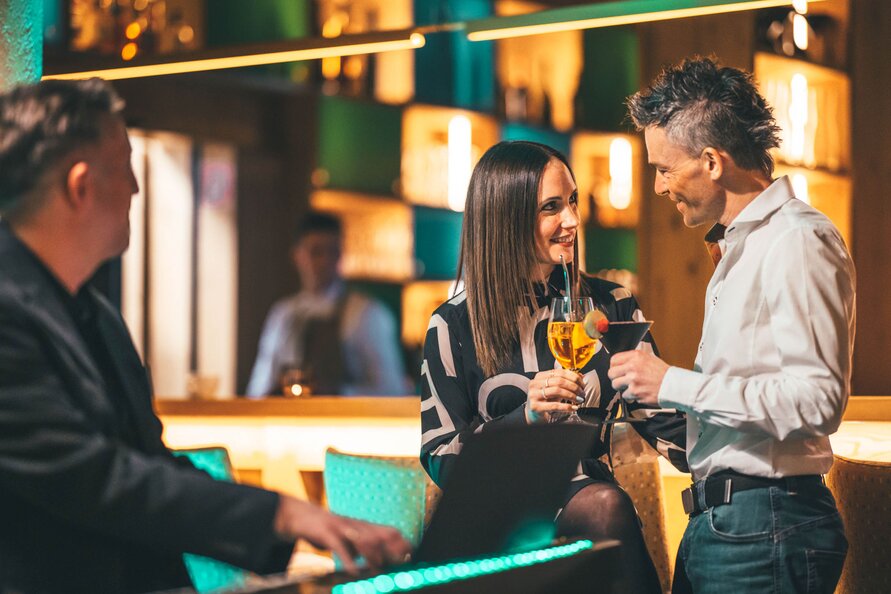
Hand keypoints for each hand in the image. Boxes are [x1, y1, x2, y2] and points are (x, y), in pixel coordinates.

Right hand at [274, 496, 410, 573]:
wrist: (302, 517)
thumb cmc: (331, 532)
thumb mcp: (351, 539)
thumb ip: (366, 549)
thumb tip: (384, 564)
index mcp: (365, 527)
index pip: (391, 531)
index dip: (402, 544)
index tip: (410, 557)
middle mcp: (357, 525)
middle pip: (381, 534)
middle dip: (393, 549)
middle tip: (400, 565)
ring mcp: (342, 528)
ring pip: (363, 539)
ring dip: (373, 556)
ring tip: (379, 571)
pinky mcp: (327, 534)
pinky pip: (340, 547)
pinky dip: (348, 560)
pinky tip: (354, 572)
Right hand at [526, 369, 584, 423]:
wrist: (533, 414)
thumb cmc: (544, 401)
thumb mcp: (553, 389)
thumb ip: (564, 382)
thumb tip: (581, 376)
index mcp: (540, 376)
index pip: (560, 372)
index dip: (574, 377)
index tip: (582, 384)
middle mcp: (535, 384)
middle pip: (559, 381)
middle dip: (574, 387)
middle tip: (582, 393)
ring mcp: (534, 395)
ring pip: (557, 391)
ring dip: (571, 395)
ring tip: (579, 400)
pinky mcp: (535, 406)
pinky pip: (554, 405)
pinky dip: (566, 407)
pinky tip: (573, 408)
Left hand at [607, 350, 668, 405]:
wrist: (673, 385)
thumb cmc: (663, 373)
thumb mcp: (649, 358)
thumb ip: (634, 359)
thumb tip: (621, 362)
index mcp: (636, 356)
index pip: (614, 360)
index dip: (614, 366)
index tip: (616, 370)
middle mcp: (633, 367)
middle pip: (611, 373)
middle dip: (615, 378)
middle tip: (621, 380)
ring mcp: (633, 380)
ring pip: (615, 385)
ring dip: (621, 387)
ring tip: (630, 387)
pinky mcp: (635, 392)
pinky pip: (625, 395)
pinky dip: (631, 395)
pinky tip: (639, 392)